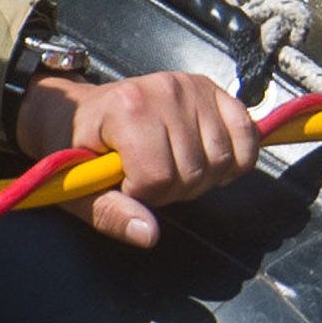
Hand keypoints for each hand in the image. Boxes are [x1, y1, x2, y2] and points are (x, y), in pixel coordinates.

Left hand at [13, 67, 265, 246]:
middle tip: (149, 179)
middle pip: (194, 171)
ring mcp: (191, 87)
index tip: (125, 184)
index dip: (143, 195)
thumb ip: (111, 213)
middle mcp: (165, 90)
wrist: (76, 108)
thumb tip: (149, 235)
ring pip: (221, 159)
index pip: (158, 177)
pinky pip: (246, 133)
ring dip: (202, 177)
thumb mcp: (78, 188)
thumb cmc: (75, 148)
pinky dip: (237, 157)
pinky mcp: (211, 89)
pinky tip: (210, 162)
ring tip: (173, 167)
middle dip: (173, 190)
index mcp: (128, 110)